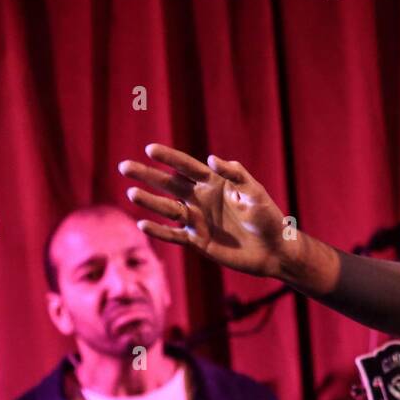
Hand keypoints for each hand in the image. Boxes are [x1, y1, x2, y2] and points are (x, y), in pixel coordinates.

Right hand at [118, 144, 288, 277]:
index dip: (169, 157)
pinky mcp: (199, 241)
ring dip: (150, 201)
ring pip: (168, 209)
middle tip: (125, 166)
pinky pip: (174, 235)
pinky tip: (143, 224)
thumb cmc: (268, 217)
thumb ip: (236, 175)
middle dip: (147, 175)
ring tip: (132, 193)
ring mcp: (198, 220)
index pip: (187, 166)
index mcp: (215, 183)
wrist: (274, 250)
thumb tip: (211, 159)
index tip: (150, 149)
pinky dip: (159, 231)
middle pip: (169, 184)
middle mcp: (202, 199)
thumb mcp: (256, 193)